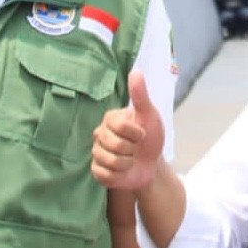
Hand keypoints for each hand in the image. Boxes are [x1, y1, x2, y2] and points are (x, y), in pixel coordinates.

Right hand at [92, 70, 164, 190]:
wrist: (151, 164)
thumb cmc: (150, 137)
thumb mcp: (149, 115)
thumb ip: (141, 96)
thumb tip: (136, 71)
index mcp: (110, 118)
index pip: (121, 126)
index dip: (137, 133)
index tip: (142, 133)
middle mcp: (99, 133)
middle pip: (116, 145)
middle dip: (133, 150)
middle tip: (136, 148)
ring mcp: (96, 152)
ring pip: (111, 161)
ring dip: (127, 164)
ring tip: (130, 160)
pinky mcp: (96, 170)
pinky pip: (105, 175)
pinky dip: (119, 176)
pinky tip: (122, 171)